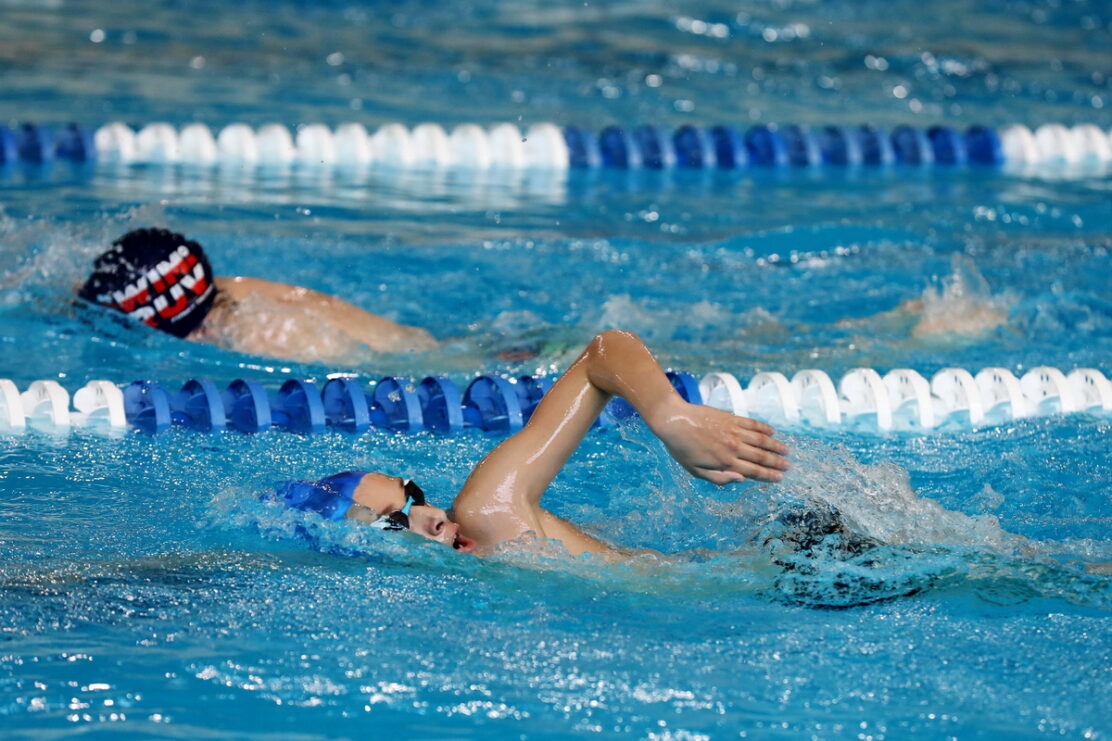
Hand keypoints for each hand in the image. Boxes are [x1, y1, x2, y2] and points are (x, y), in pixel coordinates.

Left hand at [647, 398, 788, 483]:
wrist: (674, 420)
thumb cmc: (682, 449)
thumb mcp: (695, 471)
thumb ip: (719, 478)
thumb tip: (741, 479)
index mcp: (725, 463)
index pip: (753, 471)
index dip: (768, 475)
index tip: (780, 477)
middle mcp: (733, 448)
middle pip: (761, 457)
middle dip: (777, 463)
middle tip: (789, 466)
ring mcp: (734, 431)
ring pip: (761, 440)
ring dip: (775, 446)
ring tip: (786, 450)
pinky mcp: (731, 418)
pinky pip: (752, 424)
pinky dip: (764, 428)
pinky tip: (772, 432)